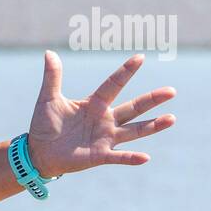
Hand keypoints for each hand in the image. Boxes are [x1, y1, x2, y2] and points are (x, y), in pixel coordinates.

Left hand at [26, 51, 174, 177]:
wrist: (38, 152)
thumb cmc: (45, 125)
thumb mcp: (48, 99)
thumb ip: (52, 77)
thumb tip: (49, 53)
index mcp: (94, 103)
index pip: (113, 85)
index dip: (125, 71)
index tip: (140, 57)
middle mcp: (105, 119)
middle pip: (133, 107)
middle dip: (152, 100)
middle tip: (172, 91)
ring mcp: (105, 138)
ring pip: (134, 131)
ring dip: (152, 126)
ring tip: (171, 118)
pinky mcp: (100, 155)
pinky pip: (119, 157)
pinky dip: (131, 158)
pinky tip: (145, 157)